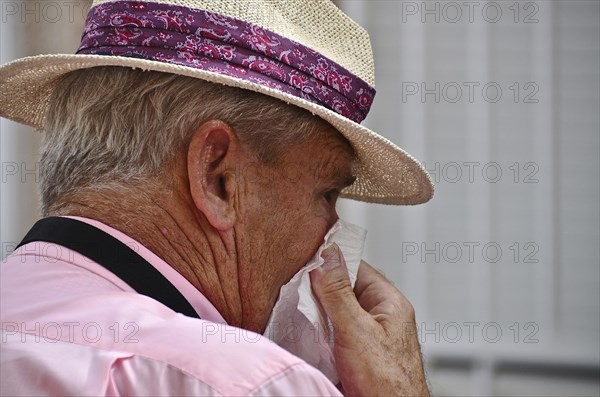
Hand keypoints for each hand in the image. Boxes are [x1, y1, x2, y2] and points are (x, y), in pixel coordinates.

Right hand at [310, 244, 429, 396]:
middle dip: (320, 291)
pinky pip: (333, 334)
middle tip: (298, 290)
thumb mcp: (356, 329)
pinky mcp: (355, 354)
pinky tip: (307, 335)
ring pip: (336, 313)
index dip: (332, 262)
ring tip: (301, 314)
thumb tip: (327, 257)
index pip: (357, 267)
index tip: (308, 260)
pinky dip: (318, 334)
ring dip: (317, 315)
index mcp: (389, 302)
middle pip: (344, 290)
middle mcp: (380, 316)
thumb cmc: (387, 382)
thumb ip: (338, 292)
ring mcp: (367, 336)